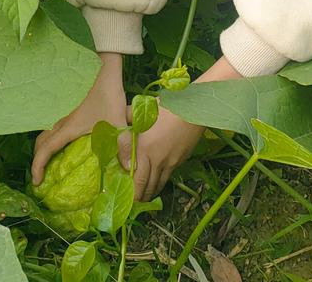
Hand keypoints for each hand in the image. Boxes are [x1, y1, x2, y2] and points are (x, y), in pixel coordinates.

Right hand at [31, 52, 125, 184]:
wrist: (104, 66)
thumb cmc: (107, 93)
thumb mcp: (118, 121)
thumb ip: (123, 145)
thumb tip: (129, 168)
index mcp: (68, 128)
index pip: (44, 150)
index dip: (37, 167)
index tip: (36, 182)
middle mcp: (61, 120)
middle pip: (40, 143)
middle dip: (38, 160)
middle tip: (44, 174)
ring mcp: (63, 112)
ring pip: (46, 132)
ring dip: (45, 147)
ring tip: (53, 160)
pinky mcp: (69, 106)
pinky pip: (53, 125)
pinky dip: (52, 136)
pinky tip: (66, 140)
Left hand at [126, 55, 242, 199]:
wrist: (194, 109)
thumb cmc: (167, 107)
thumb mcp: (144, 110)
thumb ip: (128, 117)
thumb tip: (117, 122)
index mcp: (144, 149)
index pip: (136, 179)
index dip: (132, 192)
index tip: (127, 199)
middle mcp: (157, 160)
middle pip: (148, 185)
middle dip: (141, 197)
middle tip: (135, 204)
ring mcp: (171, 161)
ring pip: (160, 182)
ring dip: (152, 191)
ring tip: (146, 197)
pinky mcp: (181, 159)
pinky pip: (169, 173)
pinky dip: (163, 179)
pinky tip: (160, 179)